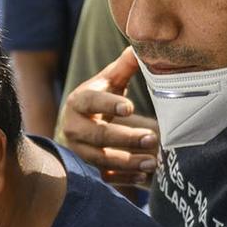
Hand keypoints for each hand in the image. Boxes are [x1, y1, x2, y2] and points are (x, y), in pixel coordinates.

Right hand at [59, 49, 160, 190]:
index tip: (130, 108)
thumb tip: (141, 48)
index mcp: (78, 102)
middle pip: (97, 135)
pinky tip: (143, 177)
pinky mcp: (87, 169)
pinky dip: (124, 178)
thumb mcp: (109, 80)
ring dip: (127, 162)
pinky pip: (104, 177)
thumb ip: (125, 65)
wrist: (79, 124)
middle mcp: (73, 128)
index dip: (108, 104)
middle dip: (125, 138)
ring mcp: (79, 151)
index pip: (90, 102)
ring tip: (152, 162)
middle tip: (152, 138)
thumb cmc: (99, 97)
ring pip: (101, 160)